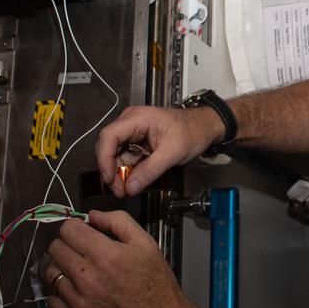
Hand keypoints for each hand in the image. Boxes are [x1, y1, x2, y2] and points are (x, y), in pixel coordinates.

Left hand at [42, 210, 203, 307]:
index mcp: (106, 255)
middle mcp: (89, 279)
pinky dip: (61, 293)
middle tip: (81, 251)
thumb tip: (92, 216)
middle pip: (55, 249)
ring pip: (51, 274)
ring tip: (79, 271)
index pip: (67, 230)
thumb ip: (118, 221)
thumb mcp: (146, 243)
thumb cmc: (156, 285)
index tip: (81, 232)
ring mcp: (80, 303)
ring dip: (62, 268)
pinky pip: (53, 300)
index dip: (75, 227)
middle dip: (67, 244)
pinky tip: (77, 291)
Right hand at [95, 105, 223, 196]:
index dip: (104, 158)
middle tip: (119, 189)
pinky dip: (127, 171)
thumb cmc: (192, 131)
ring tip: (126, 189)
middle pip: (108, 147)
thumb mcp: (173, 153)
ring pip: (115, 155)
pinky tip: (132, 182)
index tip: (108, 178)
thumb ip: (150, 170)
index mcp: (137, 118)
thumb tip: (131, 186)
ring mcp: (132, 132)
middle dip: (111, 170)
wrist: (204, 128)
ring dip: (118, 173)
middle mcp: (130, 122)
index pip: (109, 136)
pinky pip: (125, 157)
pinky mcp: (136, 142)